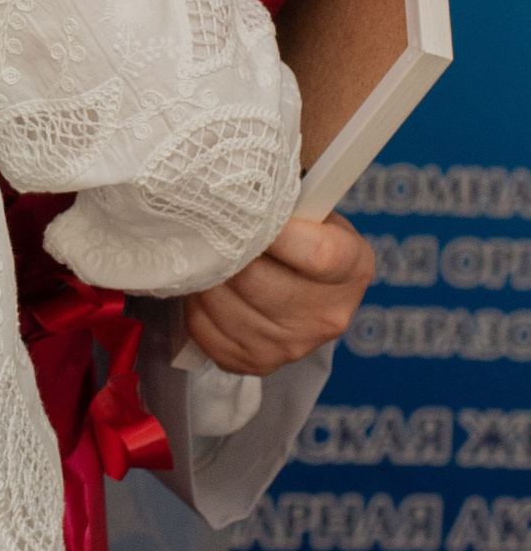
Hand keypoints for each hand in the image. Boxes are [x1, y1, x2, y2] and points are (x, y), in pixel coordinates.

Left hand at [183, 213, 373, 375]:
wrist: (301, 281)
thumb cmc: (300, 232)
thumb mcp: (309, 208)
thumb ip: (284, 202)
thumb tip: (237, 187)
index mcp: (353, 268)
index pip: (317, 253)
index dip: (275, 233)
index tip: (246, 212)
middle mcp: (328, 315)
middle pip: (257, 283)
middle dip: (224, 252)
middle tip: (207, 230)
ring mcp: (293, 346)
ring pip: (225, 308)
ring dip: (203, 279)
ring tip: (204, 256)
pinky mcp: (257, 363)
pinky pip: (206, 333)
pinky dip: (196, 307)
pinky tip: (205, 288)